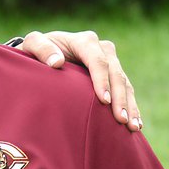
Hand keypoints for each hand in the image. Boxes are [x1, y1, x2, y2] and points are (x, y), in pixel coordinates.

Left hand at [17, 30, 141, 131]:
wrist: (41, 55)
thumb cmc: (35, 51)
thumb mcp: (32, 44)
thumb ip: (41, 49)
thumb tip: (57, 63)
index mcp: (84, 41)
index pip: (98, 61)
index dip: (102, 80)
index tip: (103, 100)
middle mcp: (102, 49)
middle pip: (116, 73)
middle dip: (120, 97)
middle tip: (121, 120)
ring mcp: (110, 62)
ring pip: (124, 83)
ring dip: (130, 105)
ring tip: (132, 127)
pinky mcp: (113, 75)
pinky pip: (126, 90)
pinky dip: (131, 106)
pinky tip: (136, 124)